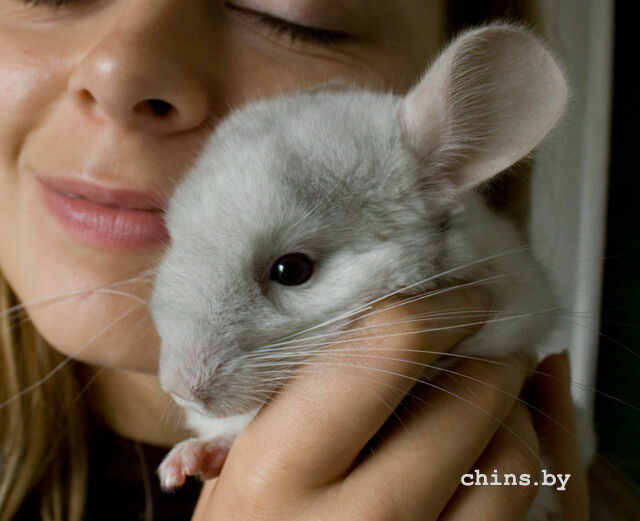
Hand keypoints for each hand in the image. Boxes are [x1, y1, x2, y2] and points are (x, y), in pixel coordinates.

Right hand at [190, 289, 582, 519]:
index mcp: (281, 467)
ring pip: (511, 460)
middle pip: (466, 403)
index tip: (464, 298)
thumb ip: (287, 403)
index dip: (439, 308)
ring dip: (514, 409)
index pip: (385, 351)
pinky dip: (525, 460)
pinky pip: (522, 506)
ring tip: (497, 391)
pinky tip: (506, 440)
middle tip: (492, 336)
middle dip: (491, 355)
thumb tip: (373, 323)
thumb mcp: (234, 469)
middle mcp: (359, 520)